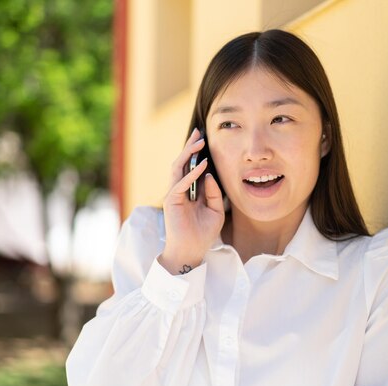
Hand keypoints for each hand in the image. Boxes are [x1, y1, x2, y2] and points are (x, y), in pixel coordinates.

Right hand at [159, 128, 224, 274]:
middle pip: (182, 163)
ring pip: (178, 168)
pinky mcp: (171, 201)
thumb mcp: (216, 211)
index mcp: (189, 192)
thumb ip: (214, 193)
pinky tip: (202, 165)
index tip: (204, 139)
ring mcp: (174, 194)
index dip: (197, 153)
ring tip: (199, 142)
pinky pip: (181, 183)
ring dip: (188, 154)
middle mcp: (179, 190)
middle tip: (198, 132)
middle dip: (190, 147)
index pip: (192, 167)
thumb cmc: (203, 234)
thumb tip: (209, 174)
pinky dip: (191, 173)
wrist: (191, 251)